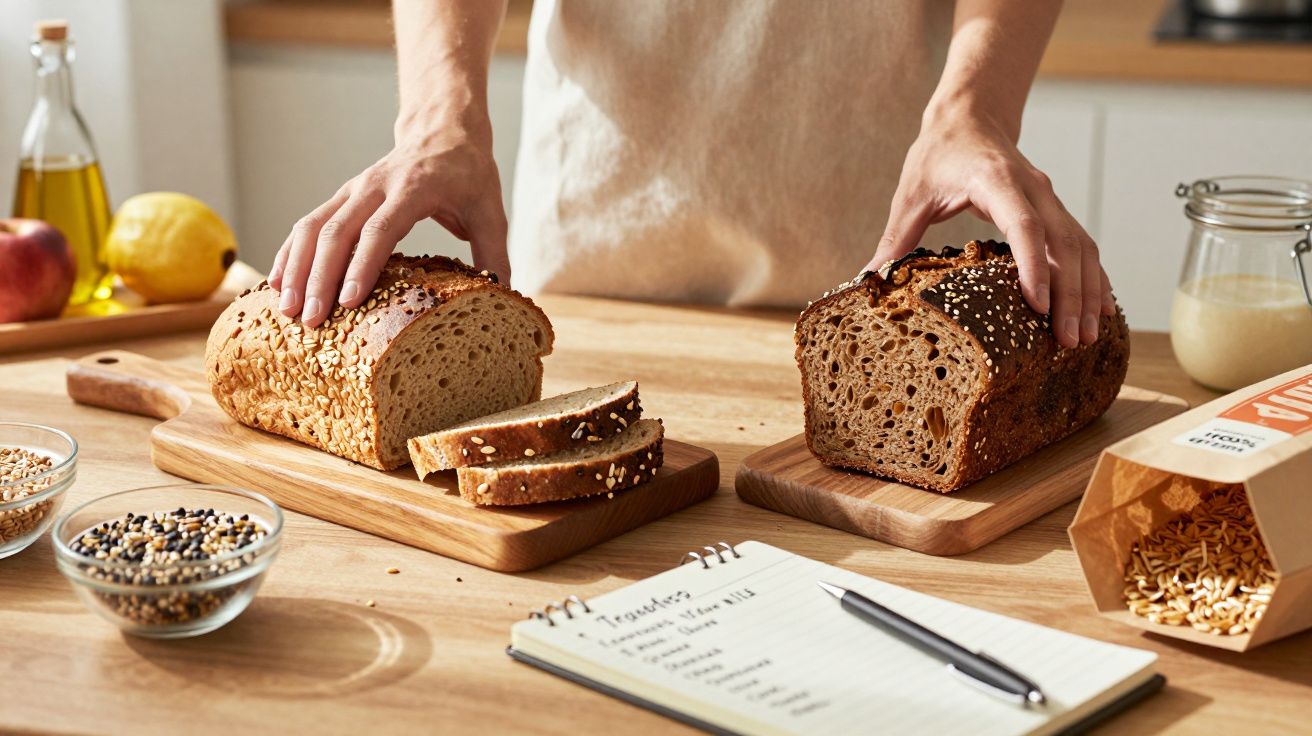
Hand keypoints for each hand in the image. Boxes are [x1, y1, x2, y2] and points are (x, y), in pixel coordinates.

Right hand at [268, 128, 507, 327]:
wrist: (443, 130)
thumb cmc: (469, 174)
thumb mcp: (491, 210)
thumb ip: (495, 253)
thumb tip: (501, 297)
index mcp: (413, 188)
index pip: (380, 229)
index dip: (363, 265)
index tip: (349, 302)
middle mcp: (375, 186)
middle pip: (337, 231)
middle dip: (320, 278)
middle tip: (311, 320)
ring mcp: (353, 190)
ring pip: (313, 226)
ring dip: (296, 268)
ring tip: (286, 310)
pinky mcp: (341, 197)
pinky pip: (307, 224)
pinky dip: (289, 253)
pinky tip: (278, 283)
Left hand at [868, 109, 1114, 348]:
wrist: (970, 117)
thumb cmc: (938, 154)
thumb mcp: (911, 194)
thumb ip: (896, 237)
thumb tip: (867, 279)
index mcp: (996, 180)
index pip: (1025, 225)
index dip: (1034, 265)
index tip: (1038, 305)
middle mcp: (1034, 188)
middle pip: (1063, 242)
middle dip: (1070, 293)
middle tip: (1068, 341)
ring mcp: (1050, 198)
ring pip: (1080, 246)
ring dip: (1087, 291)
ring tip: (1086, 337)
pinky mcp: (1055, 209)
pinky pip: (1081, 244)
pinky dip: (1093, 277)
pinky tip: (1098, 310)